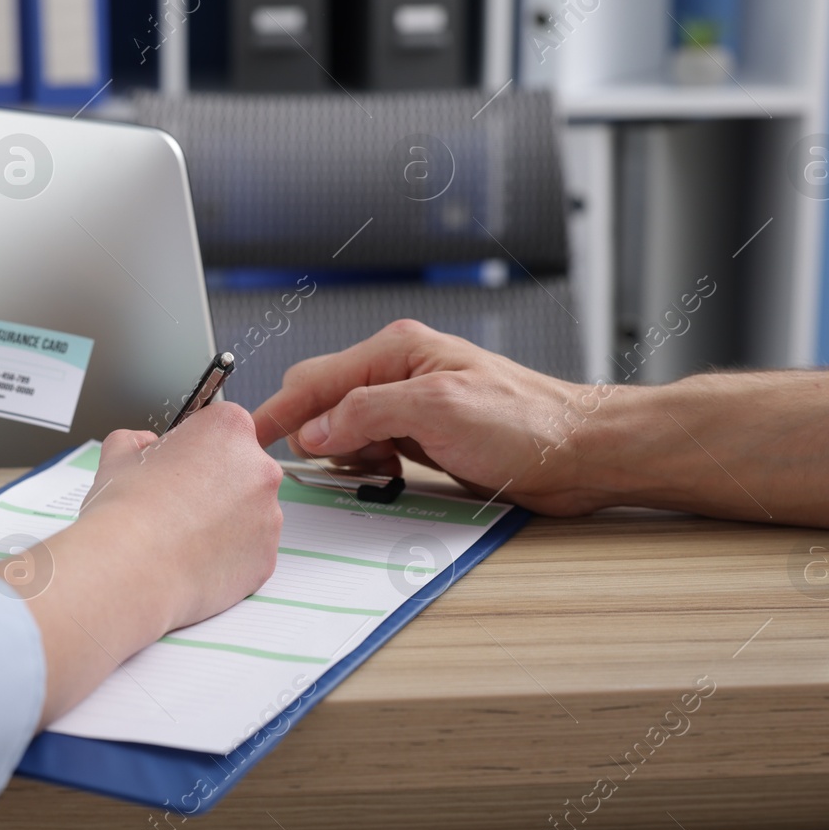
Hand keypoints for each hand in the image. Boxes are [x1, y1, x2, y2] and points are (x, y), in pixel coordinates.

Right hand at [16, 402, 282, 723]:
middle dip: (213, 487)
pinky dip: (224, 562)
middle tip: (173, 511)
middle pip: (243, 470)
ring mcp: (268, 518)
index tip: (180, 469)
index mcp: (226, 430)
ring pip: (247, 516)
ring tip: (175, 543)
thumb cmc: (117, 514)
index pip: (224, 426)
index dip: (197, 450)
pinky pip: (247, 556)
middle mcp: (258, 469)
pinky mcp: (265, 562)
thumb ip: (136, 441)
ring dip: (221, 527)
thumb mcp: (116, 458)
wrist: (122, 572)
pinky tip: (188, 568)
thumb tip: (143, 442)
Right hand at [253, 319, 600, 515]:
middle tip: (311, 469)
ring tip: (366, 475)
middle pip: (324, 401)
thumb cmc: (529, 423)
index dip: (278, 411)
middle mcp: (400, 372)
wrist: (581, 453)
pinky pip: (372, 450)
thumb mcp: (437, 410)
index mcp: (398, 351)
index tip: (247, 438)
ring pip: (345, 430)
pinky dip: (367, 468)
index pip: (315, 378)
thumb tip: (315, 430)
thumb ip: (367, 413)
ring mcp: (412, 405)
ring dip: (343, 457)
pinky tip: (385, 478)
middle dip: (312, 436)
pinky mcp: (424, 437)